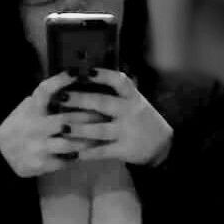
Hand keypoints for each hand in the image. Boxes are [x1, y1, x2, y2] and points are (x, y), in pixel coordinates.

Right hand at [0, 73, 101, 176]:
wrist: (1, 155)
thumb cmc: (21, 126)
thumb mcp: (27, 107)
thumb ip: (44, 98)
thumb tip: (71, 80)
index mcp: (31, 109)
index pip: (45, 91)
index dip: (61, 80)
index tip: (77, 72)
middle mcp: (34, 127)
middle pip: (67, 119)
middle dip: (89, 117)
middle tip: (106, 113)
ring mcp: (38, 146)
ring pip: (70, 143)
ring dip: (89, 139)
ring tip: (103, 134)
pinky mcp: (41, 164)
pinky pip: (66, 160)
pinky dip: (80, 155)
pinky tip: (92, 152)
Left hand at [54, 70, 172, 165]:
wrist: (162, 146)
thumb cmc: (141, 119)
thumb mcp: (135, 101)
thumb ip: (116, 93)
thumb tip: (88, 78)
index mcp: (132, 97)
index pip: (118, 81)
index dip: (101, 75)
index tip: (84, 71)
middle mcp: (129, 112)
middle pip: (102, 103)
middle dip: (80, 100)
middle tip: (60, 97)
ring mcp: (126, 131)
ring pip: (99, 130)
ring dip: (79, 128)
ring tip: (62, 127)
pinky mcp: (124, 150)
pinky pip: (103, 151)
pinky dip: (88, 152)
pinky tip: (73, 153)